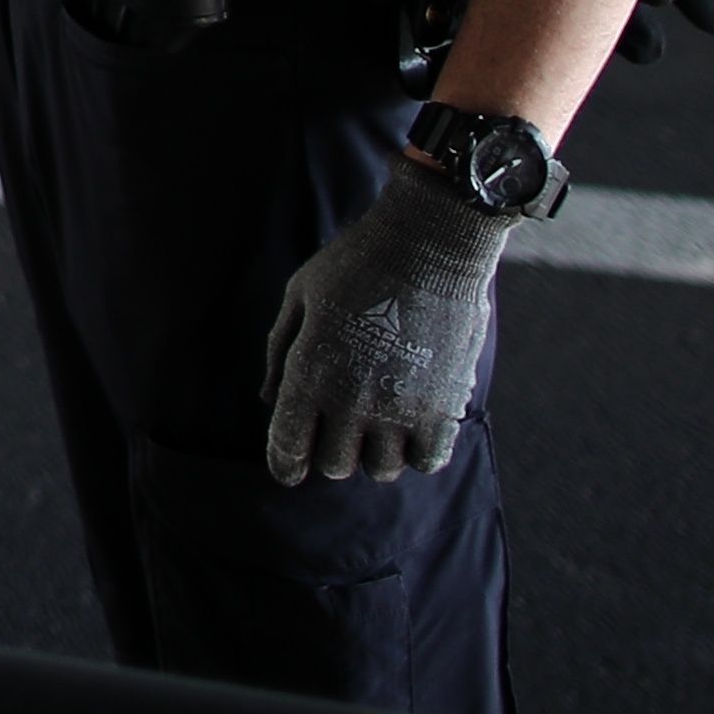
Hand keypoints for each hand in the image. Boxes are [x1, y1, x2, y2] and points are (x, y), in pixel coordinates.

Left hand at [262, 165, 514, 485]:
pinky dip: (416, 452)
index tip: (289, 467)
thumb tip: (270, 399)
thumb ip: (281, 351)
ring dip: (374, 452)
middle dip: (329, 451)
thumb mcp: (299, 296)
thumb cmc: (356, 264)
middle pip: (335, 466)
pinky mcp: (442, 408)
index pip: (288, 448)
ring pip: (380, 469)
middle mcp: (351, 402)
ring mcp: (400, 409)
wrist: (428, 245)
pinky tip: (411, 425)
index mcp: (309, 375)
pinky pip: (426, 461)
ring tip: (377, 421)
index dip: (284, 464)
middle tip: (338, 426)